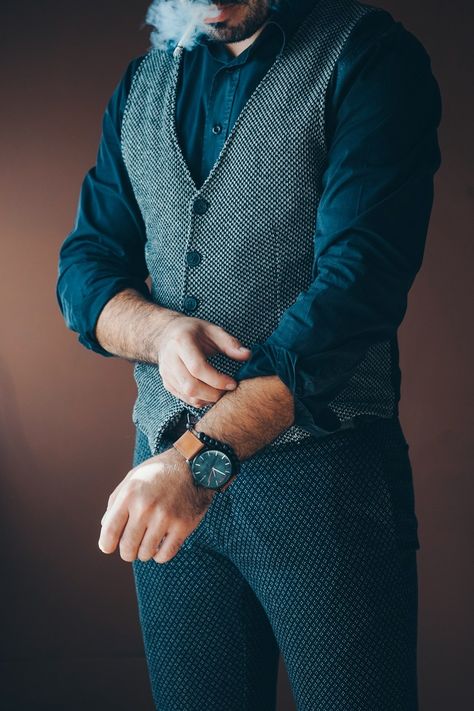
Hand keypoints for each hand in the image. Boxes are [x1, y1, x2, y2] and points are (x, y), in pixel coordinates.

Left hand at [98, 447, 215, 563]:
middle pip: (127, 548)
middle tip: (132, 546)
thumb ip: (116, 502)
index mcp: (129, 495)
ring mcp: (165, 517)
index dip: (106, 545)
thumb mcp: (133, 478)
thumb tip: (105, 529)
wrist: (195, 464)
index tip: (110, 546)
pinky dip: (160, 555)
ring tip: (148, 542)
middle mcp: (145, 507)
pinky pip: (165, 555)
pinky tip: (161, 545)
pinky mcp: (183, 526)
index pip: (109, 533)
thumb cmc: (160, 472)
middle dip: (127, 551)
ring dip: (145, 552)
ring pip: (146, 554)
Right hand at [157, 315, 250, 407]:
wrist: (166, 334)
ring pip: (187, 395)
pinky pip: (185, 398)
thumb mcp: (212, 330)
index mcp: (181, 342)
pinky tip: (211, 393)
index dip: (217, 379)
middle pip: (190, 386)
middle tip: (229, 390)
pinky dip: (201, 400)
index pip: (197, 367)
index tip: (233, 383)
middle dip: (213, 393)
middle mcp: (170, 359)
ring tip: (222, 392)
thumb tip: (247, 355)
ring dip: (208, 398)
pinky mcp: (167, 383)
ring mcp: (166, 373)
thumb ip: (230, 343)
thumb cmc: (193, 331)